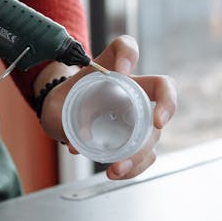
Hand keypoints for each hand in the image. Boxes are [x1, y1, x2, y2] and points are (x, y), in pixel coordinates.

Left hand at [39, 35, 176, 179]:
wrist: (64, 117)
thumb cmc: (64, 102)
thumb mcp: (55, 102)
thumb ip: (61, 117)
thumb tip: (78, 142)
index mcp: (110, 71)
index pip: (126, 47)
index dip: (129, 54)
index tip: (123, 68)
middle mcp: (130, 89)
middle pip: (161, 89)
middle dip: (166, 105)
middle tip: (157, 123)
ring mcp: (137, 116)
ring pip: (154, 130)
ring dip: (142, 151)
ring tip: (117, 167)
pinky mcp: (135, 139)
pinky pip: (146, 153)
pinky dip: (136, 166)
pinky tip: (118, 172)